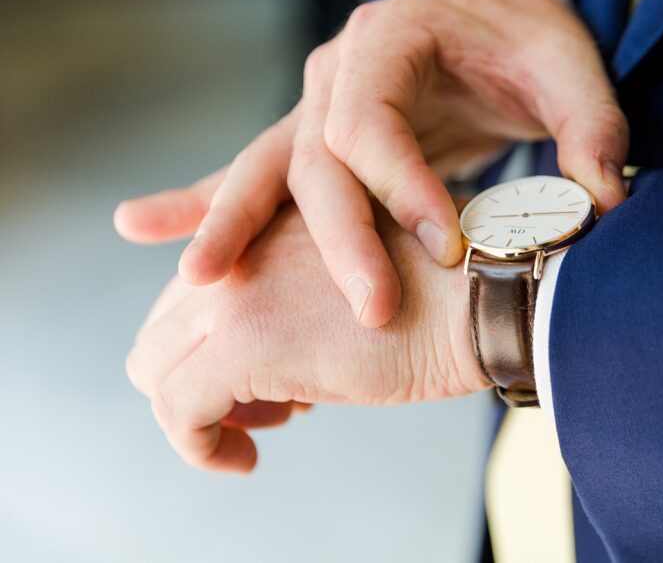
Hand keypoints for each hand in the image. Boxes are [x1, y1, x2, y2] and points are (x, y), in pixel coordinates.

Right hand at [114, 0, 628, 327]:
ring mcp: (319, 101)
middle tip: (369, 309)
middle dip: (337, 237)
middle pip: (315, 154)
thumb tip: (603, 203)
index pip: (377, 116)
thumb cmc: (528, 43)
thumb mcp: (573, 71)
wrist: (493, 23)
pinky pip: (255, 170)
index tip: (448, 244)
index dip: (404, 184)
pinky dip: (203, 202)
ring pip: (266, 166)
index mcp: (395, 38)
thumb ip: (594, 131)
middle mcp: (340, 68)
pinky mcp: (317, 136)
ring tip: (200, 279)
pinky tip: (144, 229)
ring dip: (233, 224)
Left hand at [124, 204, 488, 472]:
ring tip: (265, 430)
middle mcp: (238, 252)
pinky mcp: (241, 343)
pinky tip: (247, 461)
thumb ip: (304, 306)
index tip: (266, 386)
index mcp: (266, 229)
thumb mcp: (359, 284)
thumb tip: (284, 377)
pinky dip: (200, 448)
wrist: (480, 295)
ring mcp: (232, 293)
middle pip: (162, 333)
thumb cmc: (444, 298)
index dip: (220, 351)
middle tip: (266, 411)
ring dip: (198, 414)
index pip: (195, 297)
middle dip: (201, 382)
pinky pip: (178, 412)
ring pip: (154, 369)